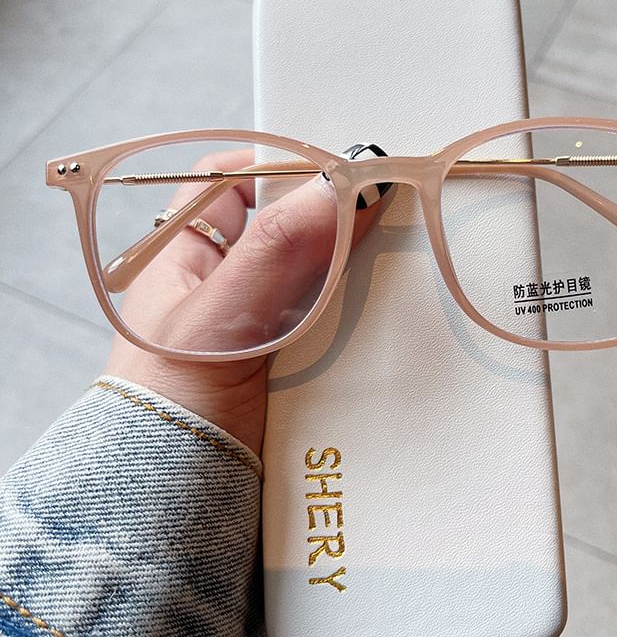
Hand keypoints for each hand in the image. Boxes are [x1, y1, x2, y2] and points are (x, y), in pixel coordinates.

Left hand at [105, 149, 378, 454]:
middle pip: (289, 224)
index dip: (275, 163)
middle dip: (334, 219)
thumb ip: (276, 250)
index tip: (334, 166)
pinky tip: (387, 317)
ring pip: (321, 273)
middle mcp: (226, 282)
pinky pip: (335, 321)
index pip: (227, 180)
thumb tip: (340, 185)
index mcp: (188, 256)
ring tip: (397, 263)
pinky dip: (362, 318)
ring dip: (355, 272)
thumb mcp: (218, 317)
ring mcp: (261, 322)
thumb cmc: (169, 407)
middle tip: (384, 212)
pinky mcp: (292, 361)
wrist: (173, 506)